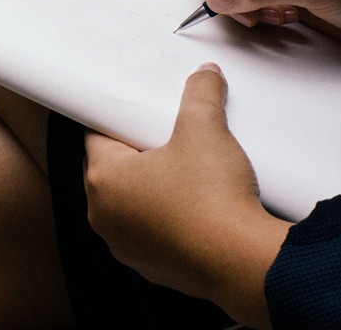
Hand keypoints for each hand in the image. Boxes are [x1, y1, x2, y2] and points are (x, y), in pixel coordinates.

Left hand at [83, 64, 290, 328]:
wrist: (243, 262)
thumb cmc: (212, 201)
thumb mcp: (204, 128)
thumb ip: (200, 93)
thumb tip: (204, 75)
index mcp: (104, 181)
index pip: (96, 133)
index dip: (119, 115)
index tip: (136, 108)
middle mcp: (106, 217)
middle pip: (115, 166)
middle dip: (139, 147)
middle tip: (166, 132)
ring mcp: (128, 246)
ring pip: (133, 200)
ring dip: (153, 183)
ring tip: (186, 165)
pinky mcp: (154, 265)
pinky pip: (153, 228)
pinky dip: (169, 213)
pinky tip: (196, 201)